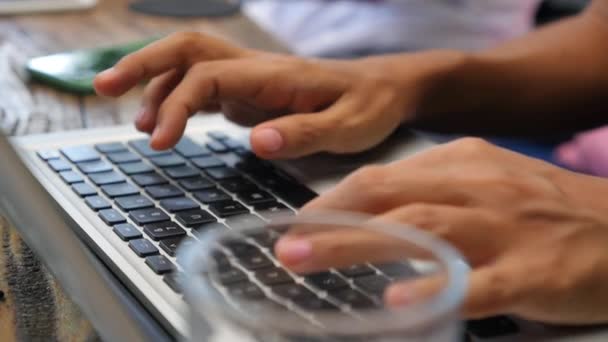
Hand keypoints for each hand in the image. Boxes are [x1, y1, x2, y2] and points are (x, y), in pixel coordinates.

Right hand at [93, 31, 461, 158]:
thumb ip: (305, 134)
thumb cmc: (370, 107)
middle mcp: (255, 69)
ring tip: (139, 123)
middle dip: (142, 65)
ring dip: (156, 85)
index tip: (160, 141)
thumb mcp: (350, 128)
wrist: (387, 89)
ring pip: (190, 65)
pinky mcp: (253, 92)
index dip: (176, 105)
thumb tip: (256, 141)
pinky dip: (180, 100)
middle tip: (103, 89)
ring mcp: (252, 78)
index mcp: (274, 75)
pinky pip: (206, 87)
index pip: (207, 77)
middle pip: (187, 50)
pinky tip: (170, 124)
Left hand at [275, 138, 607, 324]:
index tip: (299, 221)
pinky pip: (481, 283)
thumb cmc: (541, 209)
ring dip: (360, 245)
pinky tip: (401, 301)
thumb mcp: (485, 181)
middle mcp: (477, 189)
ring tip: (311, 259)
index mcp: (461, 164)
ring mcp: (506, 230)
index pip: (383, 177)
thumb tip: (372, 213)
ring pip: (423, 232)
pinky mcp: (534, 273)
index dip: (335, 200)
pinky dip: (438, 289)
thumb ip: (432, 191)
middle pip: (391, 199)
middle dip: (333, 221)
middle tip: (286, 245)